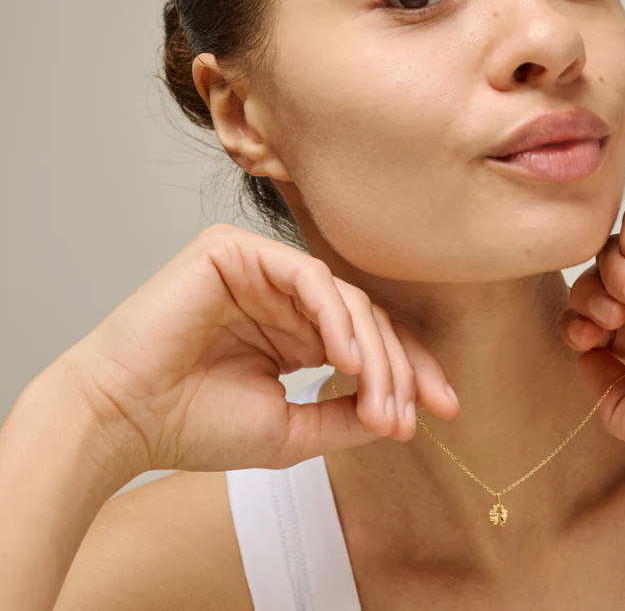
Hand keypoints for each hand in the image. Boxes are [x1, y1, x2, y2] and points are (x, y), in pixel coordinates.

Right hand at [56, 224, 459, 484]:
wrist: (125, 419)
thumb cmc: (195, 424)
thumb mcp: (291, 430)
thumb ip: (345, 416)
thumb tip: (400, 414)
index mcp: (295, 331)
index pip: (369, 340)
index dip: (410, 371)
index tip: (443, 411)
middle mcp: (284, 296)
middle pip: (367, 317)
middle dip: (399, 368)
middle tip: (411, 417)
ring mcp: (262, 269)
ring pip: (344, 297)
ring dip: (372, 352)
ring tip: (382, 402)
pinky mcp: (237, 250)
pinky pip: (307, 276)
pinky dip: (334, 318)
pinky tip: (347, 362)